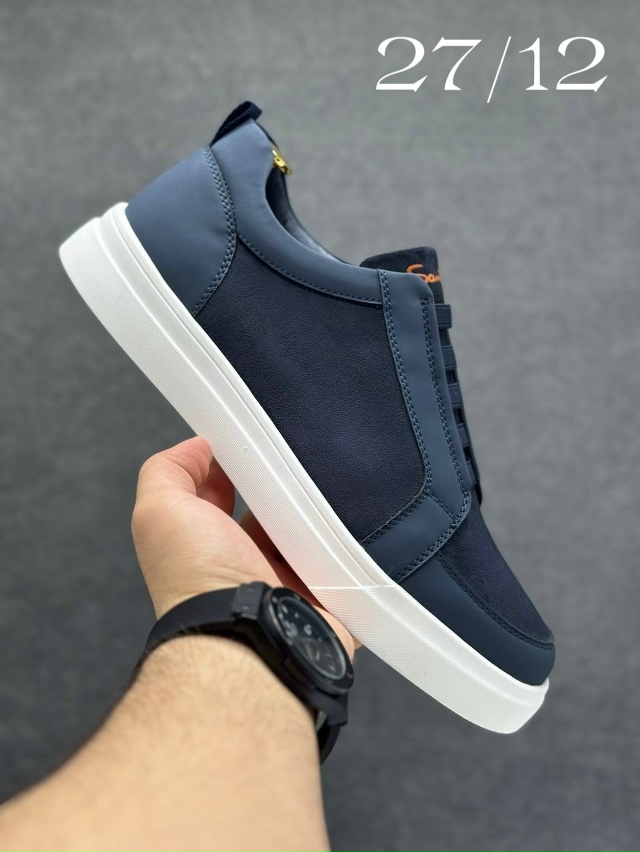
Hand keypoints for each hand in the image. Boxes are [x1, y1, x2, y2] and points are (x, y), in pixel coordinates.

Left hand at [132, 436, 355, 658]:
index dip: (239, 463)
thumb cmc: (199, 579)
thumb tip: (200, 446)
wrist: (249, 635)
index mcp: (209, 542)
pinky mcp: (328, 595)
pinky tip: (357, 514)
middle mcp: (247, 562)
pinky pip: (348, 557)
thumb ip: (168, 471)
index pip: (228, 491)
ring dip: (322, 508)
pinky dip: (351, 538)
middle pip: (276, 507)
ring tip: (334, 480)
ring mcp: (289, 580)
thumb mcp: (159, 511)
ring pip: (315, 529)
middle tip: (302, 456)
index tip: (255, 441)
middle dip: (289, 483)